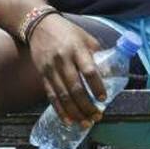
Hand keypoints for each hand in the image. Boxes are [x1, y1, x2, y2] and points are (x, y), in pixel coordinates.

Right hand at [28, 14, 106, 128]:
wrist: (39, 25)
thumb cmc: (67, 32)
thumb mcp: (86, 37)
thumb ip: (97, 54)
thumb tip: (111, 73)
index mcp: (77, 49)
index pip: (89, 70)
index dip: (97, 86)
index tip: (103, 98)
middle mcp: (63, 60)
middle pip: (76, 87)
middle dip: (87, 105)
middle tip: (97, 116)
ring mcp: (51, 69)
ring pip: (63, 95)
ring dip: (75, 112)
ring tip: (85, 123)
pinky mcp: (42, 75)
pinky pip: (51, 96)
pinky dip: (60, 110)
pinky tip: (68, 120)